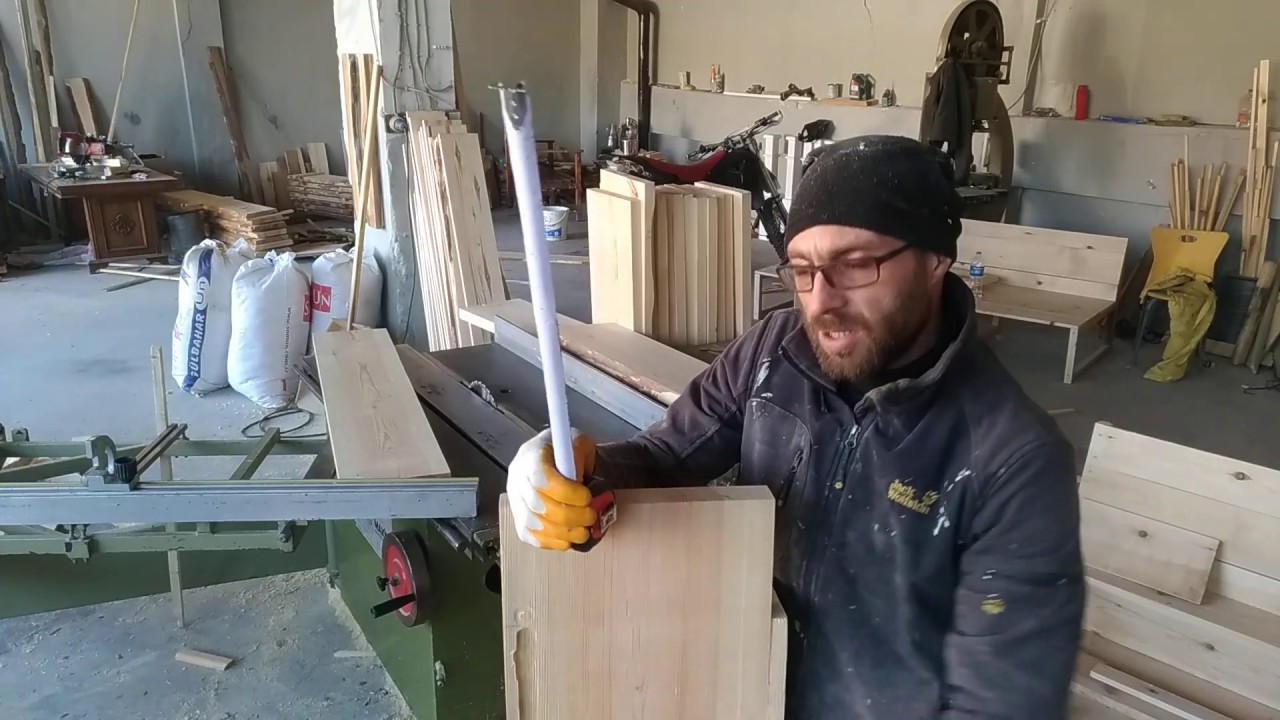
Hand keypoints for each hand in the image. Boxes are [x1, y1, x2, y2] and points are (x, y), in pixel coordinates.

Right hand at [507, 429, 598, 550]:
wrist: (558, 459)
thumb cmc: (570, 452)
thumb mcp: (579, 444)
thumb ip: (579, 460)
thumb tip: (578, 484)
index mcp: (531, 455)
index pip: (541, 479)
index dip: (566, 492)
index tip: (587, 497)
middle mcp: (517, 479)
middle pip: (538, 505)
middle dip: (569, 516)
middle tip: (590, 516)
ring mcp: (515, 502)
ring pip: (534, 525)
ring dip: (563, 533)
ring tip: (584, 531)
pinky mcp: (519, 520)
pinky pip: (532, 537)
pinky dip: (553, 542)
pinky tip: (569, 539)